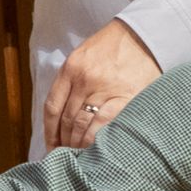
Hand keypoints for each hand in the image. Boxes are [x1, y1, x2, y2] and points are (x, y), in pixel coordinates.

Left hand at [44, 19, 161, 150]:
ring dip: (77, 143)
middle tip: (64, 155)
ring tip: (78, 155)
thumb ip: (70, 81)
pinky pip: (103, 124)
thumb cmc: (110, 47)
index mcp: (70, 68)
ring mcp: (103, 88)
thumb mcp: (82, 56)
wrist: (142, 35)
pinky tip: (93, 148)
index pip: (52, 106)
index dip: (49, 131)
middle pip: (66, 119)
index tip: (50, 145)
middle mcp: (83, 79)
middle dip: (63, 141)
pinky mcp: (124, 97)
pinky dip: (95, 139)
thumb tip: (61, 115)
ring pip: (82, 124)